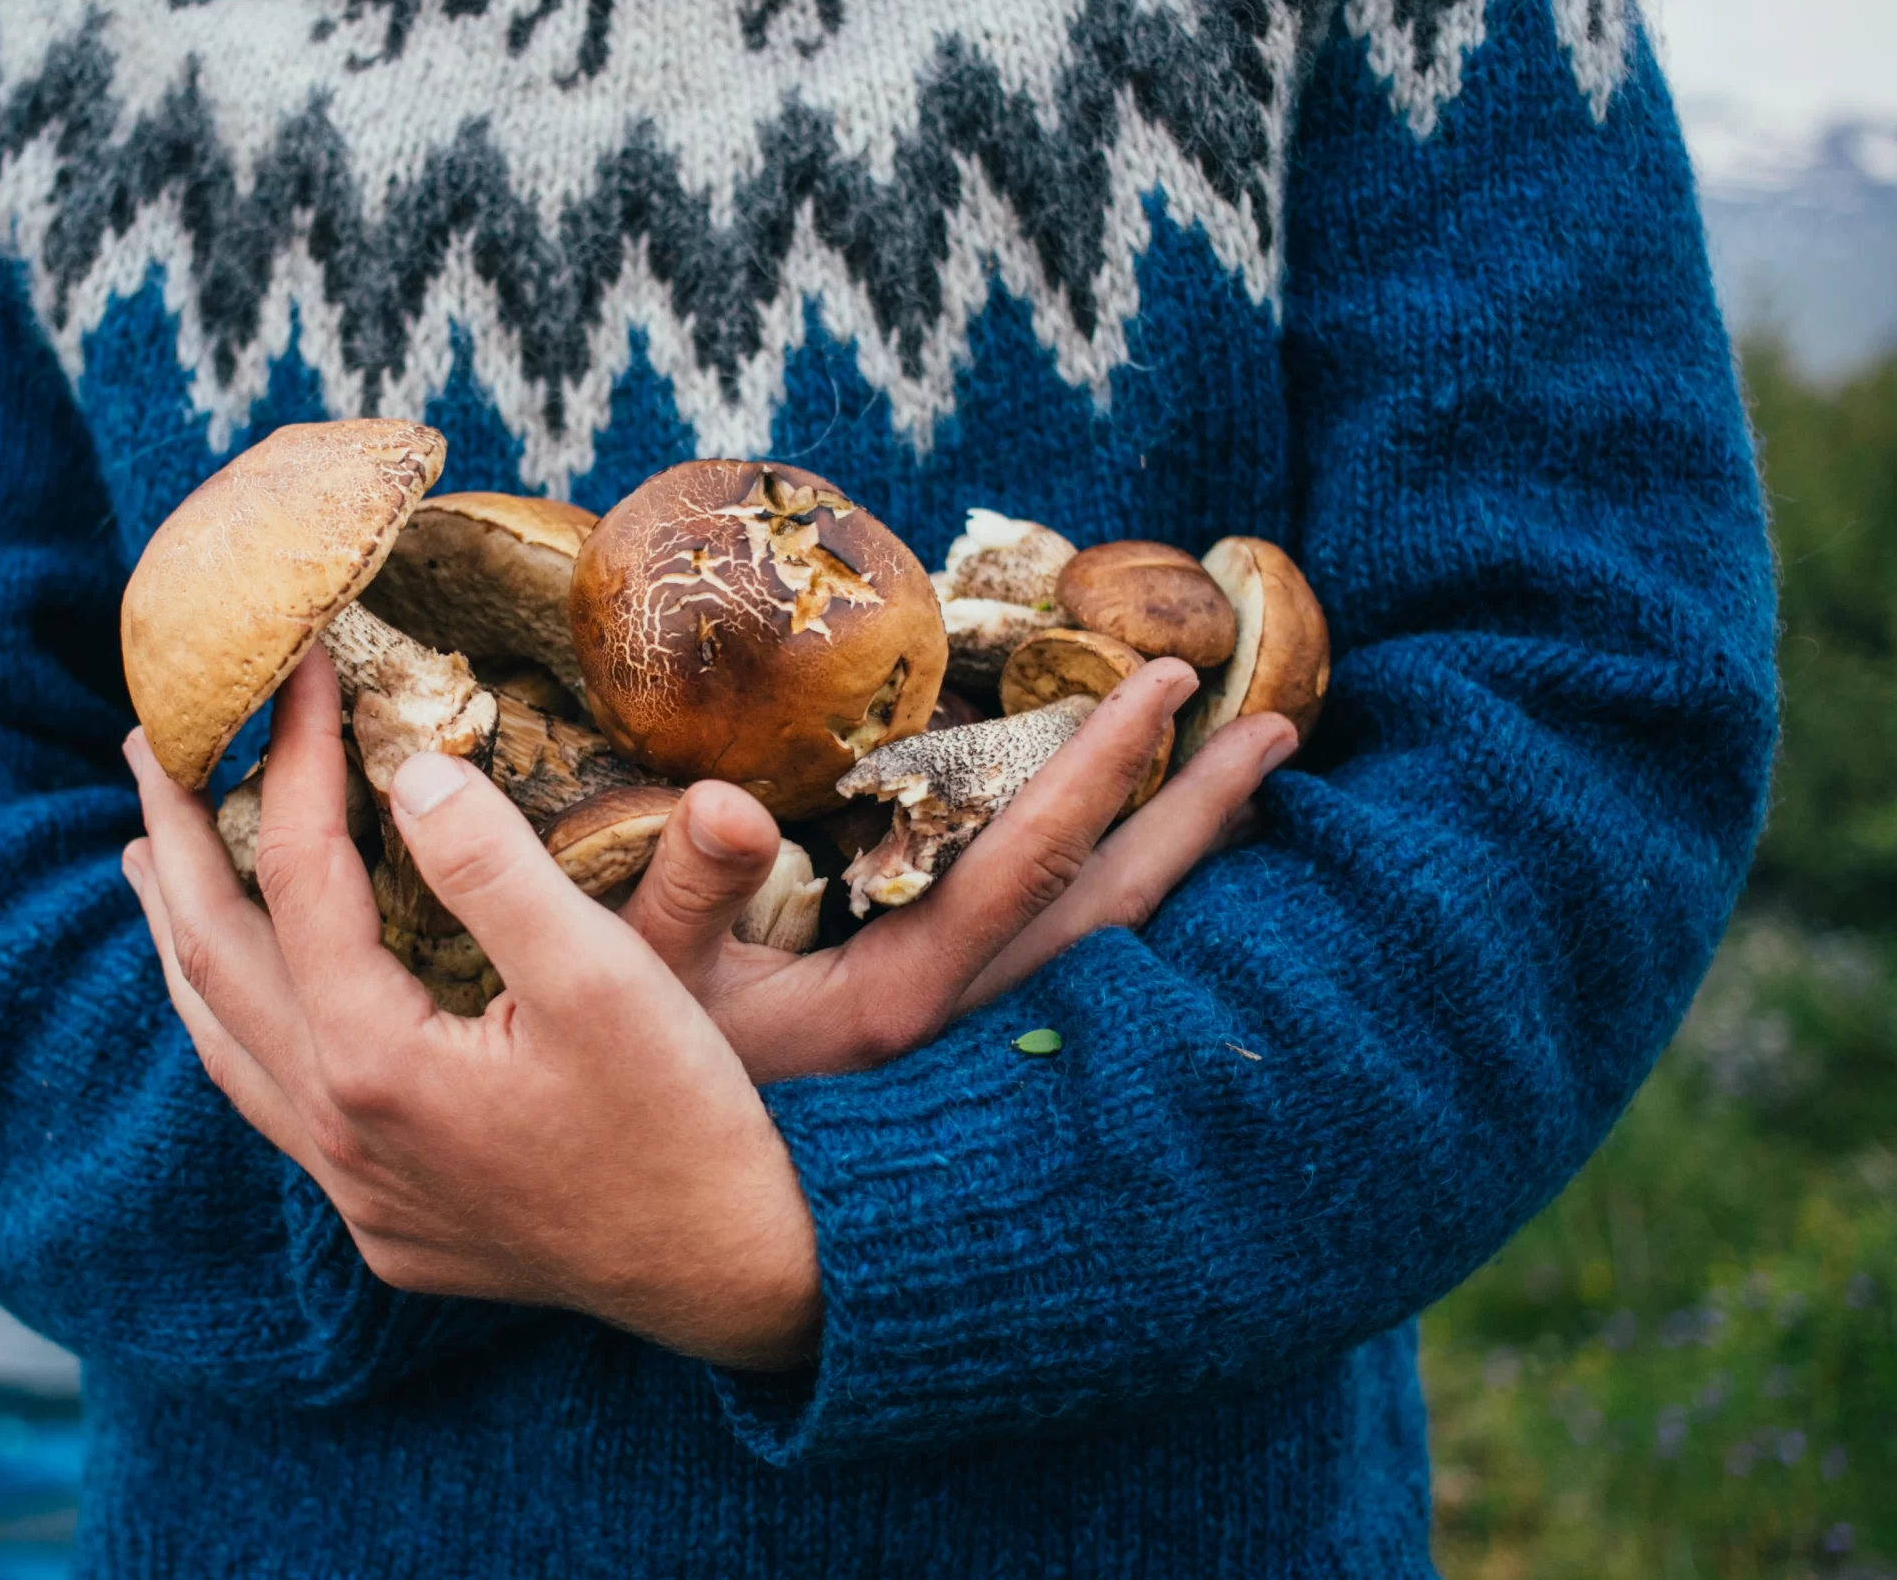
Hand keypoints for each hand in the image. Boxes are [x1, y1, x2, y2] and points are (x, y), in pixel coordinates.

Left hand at [120, 653, 820, 1370]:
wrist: (733, 1281)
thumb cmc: (685, 1123)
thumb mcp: (607, 977)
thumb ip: (494, 867)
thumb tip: (405, 766)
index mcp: (375, 1061)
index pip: (300, 871)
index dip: (293, 754)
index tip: (299, 666)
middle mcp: (336, 1130)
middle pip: (213, 953)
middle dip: (178, 835)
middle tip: (148, 739)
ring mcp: (352, 1187)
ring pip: (222, 1039)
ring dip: (181, 933)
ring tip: (149, 854)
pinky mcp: (383, 1221)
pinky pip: (269, 1099)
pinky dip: (236, 1018)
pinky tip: (247, 995)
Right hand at [619, 666, 1297, 1082]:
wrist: (670, 1230)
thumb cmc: (632, 1089)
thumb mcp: (632, 985)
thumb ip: (684, 890)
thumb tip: (728, 800)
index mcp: (897, 1000)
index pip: (1026, 858)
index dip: (1100, 763)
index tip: (1166, 678)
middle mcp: (957, 1033)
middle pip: (1110, 911)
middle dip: (1195, 815)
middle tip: (1277, 725)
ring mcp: (967, 1057)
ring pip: (1108, 955)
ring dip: (1181, 870)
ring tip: (1247, 797)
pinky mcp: (959, 1071)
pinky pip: (1077, 984)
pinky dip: (1130, 924)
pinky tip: (1154, 890)